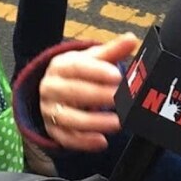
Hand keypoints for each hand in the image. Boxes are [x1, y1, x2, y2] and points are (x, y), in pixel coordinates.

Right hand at [40, 33, 138, 150]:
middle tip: (120, 99)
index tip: (117, 76)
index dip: (96, 71)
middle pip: (72, 92)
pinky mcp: (52, 130)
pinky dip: (83, 142)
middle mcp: (50, 87)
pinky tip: (101, 142)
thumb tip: (131, 39)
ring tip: (117, 123)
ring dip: (93, 122)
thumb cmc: (79, 73)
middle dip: (97, 96)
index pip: (76, 67)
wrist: (55, 90)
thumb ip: (112, 51)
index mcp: (60, 66)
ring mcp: (49, 109)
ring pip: (68, 117)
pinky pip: (66, 138)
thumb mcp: (92, 60)